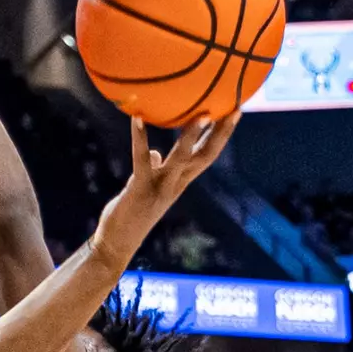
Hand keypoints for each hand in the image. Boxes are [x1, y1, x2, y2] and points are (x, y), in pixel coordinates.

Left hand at [125, 112, 239, 207]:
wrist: (117, 243)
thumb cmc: (131, 213)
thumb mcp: (146, 187)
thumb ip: (155, 170)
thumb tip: (155, 153)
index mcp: (180, 181)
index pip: (207, 154)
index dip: (222, 134)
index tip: (234, 112)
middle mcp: (176, 184)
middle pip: (205, 155)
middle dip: (221, 133)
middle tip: (234, 108)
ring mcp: (160, 187)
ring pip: (182, 159)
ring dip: (191, 136)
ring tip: (201, 114)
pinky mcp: (140, 188)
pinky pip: (141, 159)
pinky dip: (140, 138)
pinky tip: (137, 117)